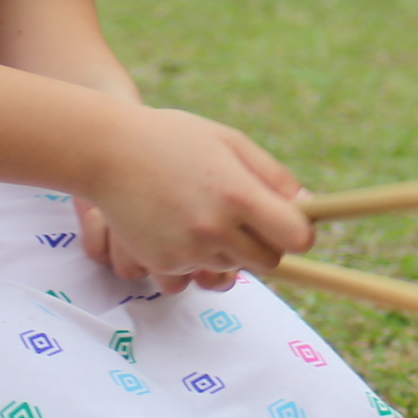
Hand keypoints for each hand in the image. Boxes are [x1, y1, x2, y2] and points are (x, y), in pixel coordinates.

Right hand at [73, 106, 310, 286]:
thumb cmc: (174, 139)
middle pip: (269, 262)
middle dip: (265, 244)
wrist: (106, 152)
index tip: (293, 224)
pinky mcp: (162, 264)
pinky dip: (193, 261)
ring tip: (203, 214)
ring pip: (232, 270)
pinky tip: (178, 229)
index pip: (295, 238)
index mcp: (238, 194)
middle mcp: (215, 228)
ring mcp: (187, 250)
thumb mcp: (230, 142)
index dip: (299, 233)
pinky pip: (194, 278)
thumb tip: (311, 205)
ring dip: (228, 251)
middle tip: (245, 217)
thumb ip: (273, 176)